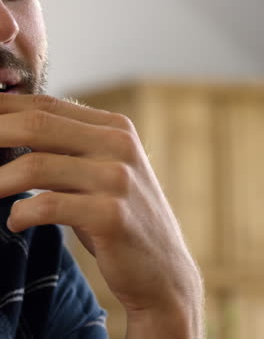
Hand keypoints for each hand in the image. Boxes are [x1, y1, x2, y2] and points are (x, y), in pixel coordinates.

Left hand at [1, 94, 202, 333]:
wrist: (162, 268)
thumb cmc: (117, 215)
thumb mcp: (98, 171)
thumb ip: (65, 148)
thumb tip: (8, 130)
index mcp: (114, 127)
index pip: (46, 104)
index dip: (2, 109)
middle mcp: (119, 144)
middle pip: (37, 124)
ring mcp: (118, 178)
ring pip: (35, 166)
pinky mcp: (112, 214)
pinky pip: (48, 206)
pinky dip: (20, 214)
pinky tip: (15, 222)